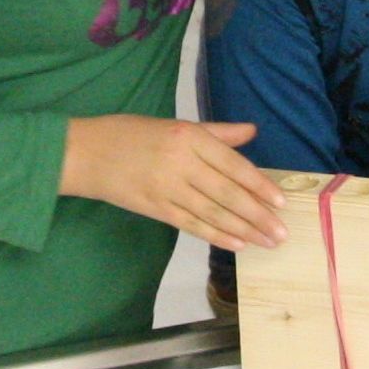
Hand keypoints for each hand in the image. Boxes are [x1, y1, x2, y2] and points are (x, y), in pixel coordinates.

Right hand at [64, 116, 288, 250]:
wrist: (86, 153)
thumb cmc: (132, 133)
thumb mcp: (176, 124)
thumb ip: (216, 132)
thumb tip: (251, 131)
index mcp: (188, 137)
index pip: (233, 164)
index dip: (259, 185)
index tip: (281, 202)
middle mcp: (181, 162)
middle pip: (227, 193)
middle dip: (258, 216)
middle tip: (282, 233)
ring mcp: (167, 188)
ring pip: (213, 213)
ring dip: (244, 230)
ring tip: (267, 242)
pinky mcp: (155, 208)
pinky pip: (191, 225)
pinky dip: (216, 235)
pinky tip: (237, 244)